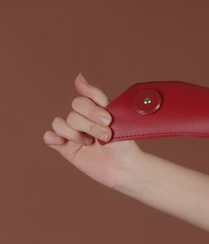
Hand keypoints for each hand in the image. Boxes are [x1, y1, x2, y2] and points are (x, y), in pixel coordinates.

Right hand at [43, 72, 141, 187]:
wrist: (125, 167)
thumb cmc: (122, 142)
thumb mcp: (113, 115)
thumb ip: (95, 96)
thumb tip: (78, 76)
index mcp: (91, 110)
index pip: (80, 102)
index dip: (92, 111)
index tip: (108, 121)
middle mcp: (80, 120)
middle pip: (72, 114)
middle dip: (89, 126)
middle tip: (105, 137)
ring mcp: (71, 133)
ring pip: (59, 124)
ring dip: (75, 134)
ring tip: (90, 144)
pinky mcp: (65, 148)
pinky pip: (49, 136)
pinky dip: (53, 137)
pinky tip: (64, 142)